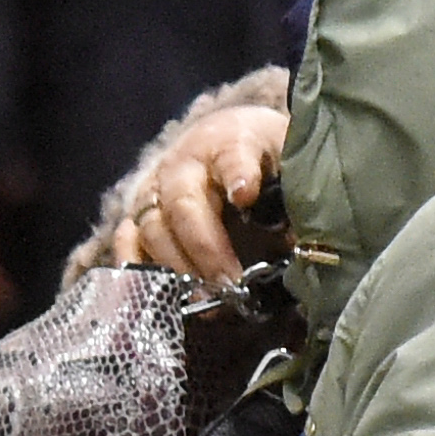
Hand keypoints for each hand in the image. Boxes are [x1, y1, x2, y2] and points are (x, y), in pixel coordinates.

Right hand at [85, 83, 291, 285]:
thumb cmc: (262, 155)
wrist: (225, 137)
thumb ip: (297, 190)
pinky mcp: (138, 213)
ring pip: (153, 227)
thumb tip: (307, 243)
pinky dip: (138, 268)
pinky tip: (160, 295)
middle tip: (231, 282)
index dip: (238, 173)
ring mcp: (155, 189)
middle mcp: (184, 163)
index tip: (245, 194)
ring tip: (209, 298)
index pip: (232, 153)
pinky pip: (127, 240)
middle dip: (206, 247)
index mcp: (229, 140)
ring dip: (179, 267)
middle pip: (184, 203)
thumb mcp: (288, 158)